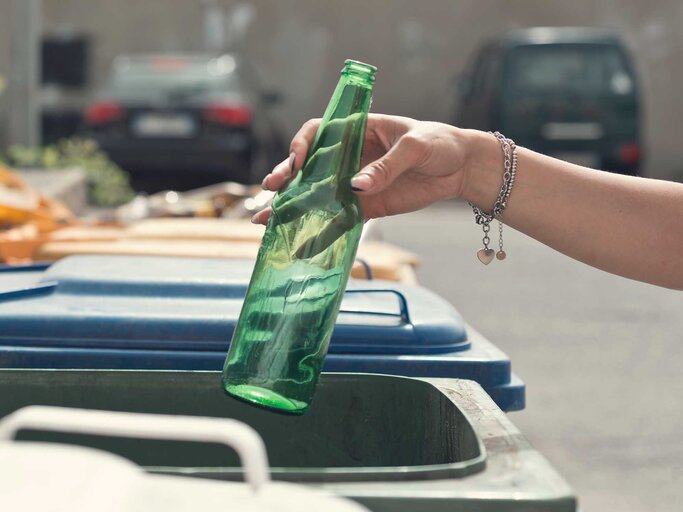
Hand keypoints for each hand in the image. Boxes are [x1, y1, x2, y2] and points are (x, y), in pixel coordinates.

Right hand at [253, 114, 473, 222]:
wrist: (462, 168)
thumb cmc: (439, 143)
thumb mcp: (415, 147)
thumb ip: (387, 165)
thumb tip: (356, 186)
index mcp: (358, 130)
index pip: (320, 132)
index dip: (302, 144)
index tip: (297, 160)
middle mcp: (350, 156)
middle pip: (309, 165)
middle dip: (286, 176)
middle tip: (271, 188)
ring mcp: (355, 182)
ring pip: (317, 193)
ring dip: (293, 206)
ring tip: (267, 219)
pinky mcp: (366, 206)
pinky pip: (338, 217)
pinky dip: (320, 230)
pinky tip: (301, 241)